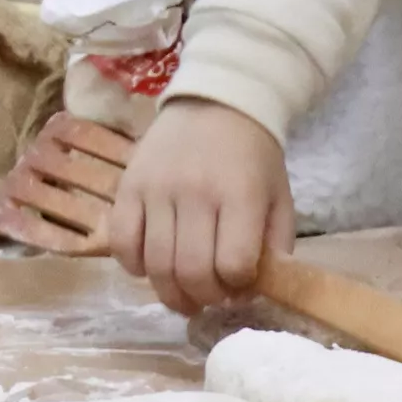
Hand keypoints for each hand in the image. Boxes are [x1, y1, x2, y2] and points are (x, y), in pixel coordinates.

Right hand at [108, 98, 293, 312]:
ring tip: (184, 294)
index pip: (234, 263)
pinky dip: (134, 267)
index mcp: (240, 194)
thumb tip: (253, 292)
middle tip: (210, 297)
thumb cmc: (254, 157)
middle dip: (204, 298)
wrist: (218, 103)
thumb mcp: (280, 197)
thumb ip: (274, 246)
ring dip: (171, 294)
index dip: (239, 287)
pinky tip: (151, 266)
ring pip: (155, 265)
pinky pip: (121, 243)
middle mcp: (195, 192)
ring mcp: (156, 189)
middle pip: (191, 271)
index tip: (240, 284)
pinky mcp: (128, 187)